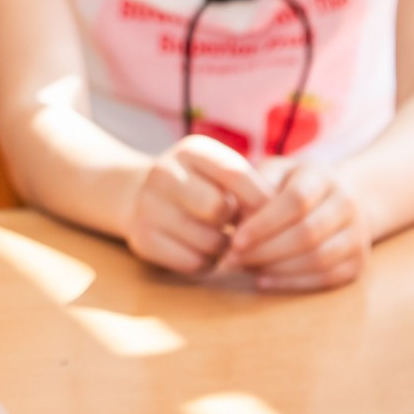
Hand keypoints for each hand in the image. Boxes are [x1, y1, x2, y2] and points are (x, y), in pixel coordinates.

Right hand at [123, 136, 271, 276]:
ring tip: (218, 238)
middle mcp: (164, 173)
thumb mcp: (220, 173)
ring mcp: (148, 207)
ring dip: (224, 247)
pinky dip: (206, 263)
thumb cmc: (200, 186)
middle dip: (236, 223)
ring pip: (209, 241)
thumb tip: (273, 218)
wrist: (140, 197)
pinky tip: (200, 250)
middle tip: (236, 225)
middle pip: (218, 209)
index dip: (259, 199)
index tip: (271, 214)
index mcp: (191, 151)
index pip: (236, 174)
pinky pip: (193, 263)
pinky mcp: (143, 240)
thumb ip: (248, 187)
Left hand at [227, 160, 372, 292]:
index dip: (264, 224)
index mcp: (321, 176)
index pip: (297, 200)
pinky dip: (291, 283)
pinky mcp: (358, 261)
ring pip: (319, 258)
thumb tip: (229, 219)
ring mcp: (358, 233)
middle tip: (231, 260)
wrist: (335, 200)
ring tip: (244, 268)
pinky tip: (263, 280)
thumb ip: (251, 191)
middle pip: (307, 233)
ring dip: (276, 269)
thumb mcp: (270, 175)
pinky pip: (326, 278)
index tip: (234, 241)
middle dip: (264, 251)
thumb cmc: (288, 186)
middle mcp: (346, 202)